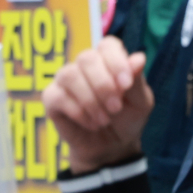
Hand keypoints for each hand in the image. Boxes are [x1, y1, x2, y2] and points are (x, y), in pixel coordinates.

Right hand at [42, 37, 152, 173]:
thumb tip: (139, 57)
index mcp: (110, 58)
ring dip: (90, 100)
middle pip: (86, 58)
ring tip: (104, 119)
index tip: (126, 85)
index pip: (107, 45)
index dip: (116, 62)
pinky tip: (90, 123)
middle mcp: (86, 64)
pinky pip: (56, 96)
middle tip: (115, 108)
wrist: (111, 148)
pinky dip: (77, 112)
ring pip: (70, 75)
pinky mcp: (52, 98)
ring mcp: (66, 80)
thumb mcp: (141, 102)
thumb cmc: (128, 118)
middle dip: (103, 85)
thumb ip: (137, 80)